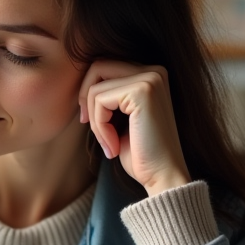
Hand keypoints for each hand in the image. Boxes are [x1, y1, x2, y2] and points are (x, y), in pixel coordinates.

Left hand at [78, 61, 190, 196]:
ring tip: (107, 143)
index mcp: (151, 74)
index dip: (89, 93)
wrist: (163, 177)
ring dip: (94, 120)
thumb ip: (108, 95)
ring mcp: (150, 78)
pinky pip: (100, 100)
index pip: (104, 67)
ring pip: (96, 87)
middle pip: (98, 67)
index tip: (90, 121)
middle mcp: (154, 71)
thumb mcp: (121, 117)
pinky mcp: (142, 91)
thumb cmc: (141, 153)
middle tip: (88, 126)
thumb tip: (81, 83)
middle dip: (86, 99)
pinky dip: (99, 127)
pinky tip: (113, 146)